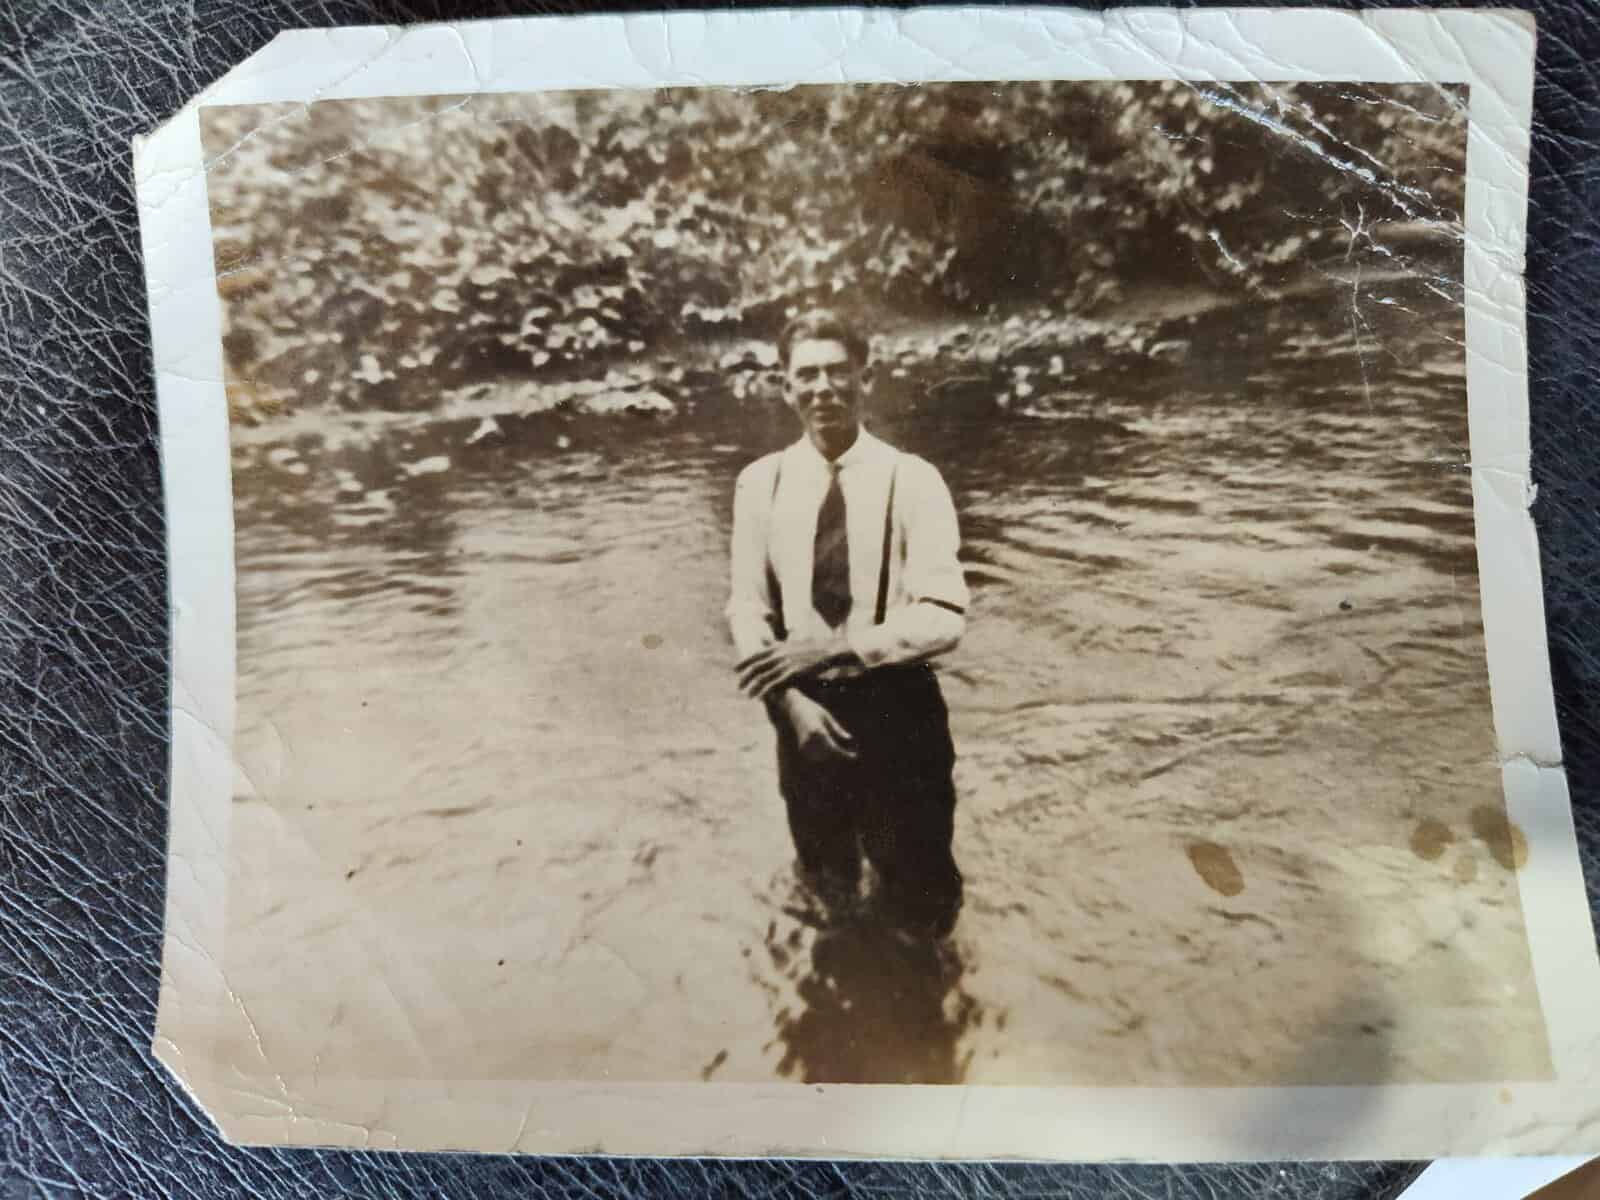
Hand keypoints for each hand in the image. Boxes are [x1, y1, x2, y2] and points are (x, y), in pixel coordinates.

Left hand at [736, 636, 852, 701]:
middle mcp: (778, 654)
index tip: (735, 670)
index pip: (755, 655)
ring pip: (764, 677)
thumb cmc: (811, 648)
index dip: (744, 662)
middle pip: (756, 667)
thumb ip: (775, 644)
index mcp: (777, 647)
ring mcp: (785, 664)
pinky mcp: (792, 673)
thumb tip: (763, 640)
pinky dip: (766, 691)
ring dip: (754, 686)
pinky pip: (775, 684)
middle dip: (746, 677)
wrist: (828, 650)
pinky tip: (760, 697)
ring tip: (747, 694)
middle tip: (739, 686)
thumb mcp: (790, 643)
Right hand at [780, 691, 857, 763]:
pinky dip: (823, 757)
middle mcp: (810, 740)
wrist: (793, 707)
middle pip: (829, 755)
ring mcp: (804, 745)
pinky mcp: (802, 747)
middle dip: (840, 756)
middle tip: (851, 754)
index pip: (833, 748)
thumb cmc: (812, 709)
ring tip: (840, 752)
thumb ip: (837, 729)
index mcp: (818, 731)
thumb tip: (849, 739)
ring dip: (832, 758)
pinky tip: (829, 752)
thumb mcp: (827, 717)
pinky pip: (815, 757)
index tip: (854, 756)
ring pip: (822, 758)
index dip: (844, 754)